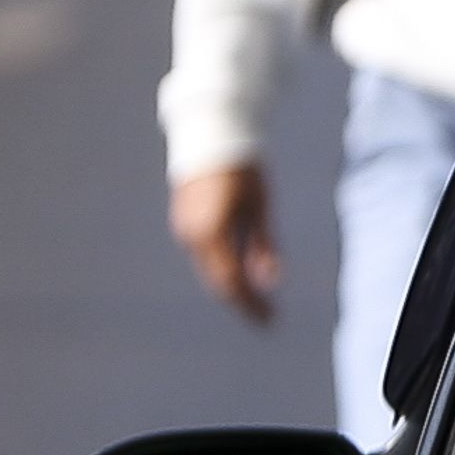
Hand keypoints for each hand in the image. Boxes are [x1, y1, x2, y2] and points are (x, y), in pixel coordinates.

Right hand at [171, 163, 275, 323]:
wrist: (210, 135)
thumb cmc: (243, 168)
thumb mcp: (260, 206)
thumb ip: (264, 245)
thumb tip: (270, 282)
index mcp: (211, 233)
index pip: (231, 281)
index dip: (250, 304)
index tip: (270, 320)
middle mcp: (192, 236)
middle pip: (217, 280)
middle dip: (242, 300)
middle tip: (268, 318)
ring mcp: (184, 230)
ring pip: (210, 269)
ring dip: (232, 285)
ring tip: (258, 302)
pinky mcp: (185, 223)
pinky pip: (205, 255)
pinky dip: (223, 268)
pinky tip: (243, 275)